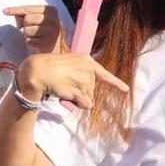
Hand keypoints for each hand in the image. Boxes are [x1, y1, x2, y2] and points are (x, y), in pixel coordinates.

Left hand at [4, 4, 65, 53]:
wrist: (55, 49)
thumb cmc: (42, 32)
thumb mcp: (36, 19)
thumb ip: (24, 14)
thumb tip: (8, 11)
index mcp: (51, 10)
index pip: (28, 8)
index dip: (15, 10)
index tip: (4, 11)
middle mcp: (53, 20)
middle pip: (27, 19)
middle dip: (24, 25)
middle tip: (30, 30)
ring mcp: (51, 32)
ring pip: (27, 30)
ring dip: (27, 35)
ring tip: (35, 37)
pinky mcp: (47, 44)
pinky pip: (29, 41)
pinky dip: (29, 43)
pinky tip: (37, 44)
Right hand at [13, 53, 127, 110]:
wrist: (39, 71)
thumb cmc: (49, 67)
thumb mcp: (69, 63)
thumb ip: (80, 73)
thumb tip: (86, 91)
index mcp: (87, 61)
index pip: (105, 74)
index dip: (116, 83)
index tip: (126, 89)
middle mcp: (89, 70)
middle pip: (92, 90)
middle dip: (82, 92)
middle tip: (66, 86)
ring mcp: (85, 81)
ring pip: (89, 99)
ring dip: (78, 98)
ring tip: (65, 89)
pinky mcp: (80, 91)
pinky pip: (85, 104)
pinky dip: (78, 104)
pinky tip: (68, 97)